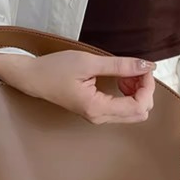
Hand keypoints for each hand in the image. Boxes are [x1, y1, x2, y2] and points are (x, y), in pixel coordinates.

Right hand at [0, 50, 156, 124]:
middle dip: (144, 90)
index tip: (142, 67)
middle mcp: (99, 117)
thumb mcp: (88, 62)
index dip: (147, 86)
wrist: (32, 77)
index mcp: (97, 108)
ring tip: (125, 72)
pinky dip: (128, 93)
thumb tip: (147, 65)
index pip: (138, 106)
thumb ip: (120, 65)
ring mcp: (98, 116)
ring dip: (136, 91)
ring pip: (133, 111)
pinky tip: (120, 78)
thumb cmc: (54, 69)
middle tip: (134, 69)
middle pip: (140, 112)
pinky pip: (123, 108)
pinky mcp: (96, 111)